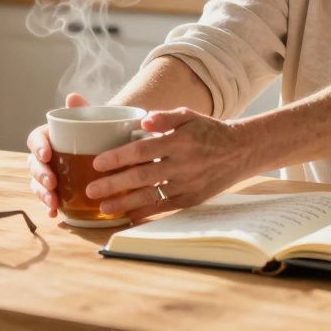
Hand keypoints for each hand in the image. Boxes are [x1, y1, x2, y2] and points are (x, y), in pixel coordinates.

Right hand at [27, 92, 87, 218]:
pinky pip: (48, 199)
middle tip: (52, 182)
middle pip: (34, 164)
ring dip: (42, 194)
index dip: (37, 147)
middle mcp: (44, 156)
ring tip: (53, 202)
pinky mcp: (56, 190)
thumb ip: (82, 110)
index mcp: (48, 136)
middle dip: (40, 175)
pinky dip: (50, 207)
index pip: (35, 139)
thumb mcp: (91, 120)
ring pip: (37, 184)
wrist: (106, 148)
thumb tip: (72, 96)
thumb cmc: (95, 132)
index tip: (47, 154)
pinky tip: (55, 214)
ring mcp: (48, 174)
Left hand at [85, 108, 255, 222]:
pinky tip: (127, 216)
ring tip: (103, 207)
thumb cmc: (207, 130)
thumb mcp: (189, 115)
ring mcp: (187, 184)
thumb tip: (143, 119)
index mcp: (178, 141)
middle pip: (142, 175)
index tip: (97, 163)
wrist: (239, 151)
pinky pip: (164, 208)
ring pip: (150, 195)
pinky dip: (145, 213)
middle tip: (90, 189)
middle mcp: (182, 164)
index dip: (118, 157)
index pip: (142, 149)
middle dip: (113, 184)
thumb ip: (165, 117)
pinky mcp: (191, 199)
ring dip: (125, 202)